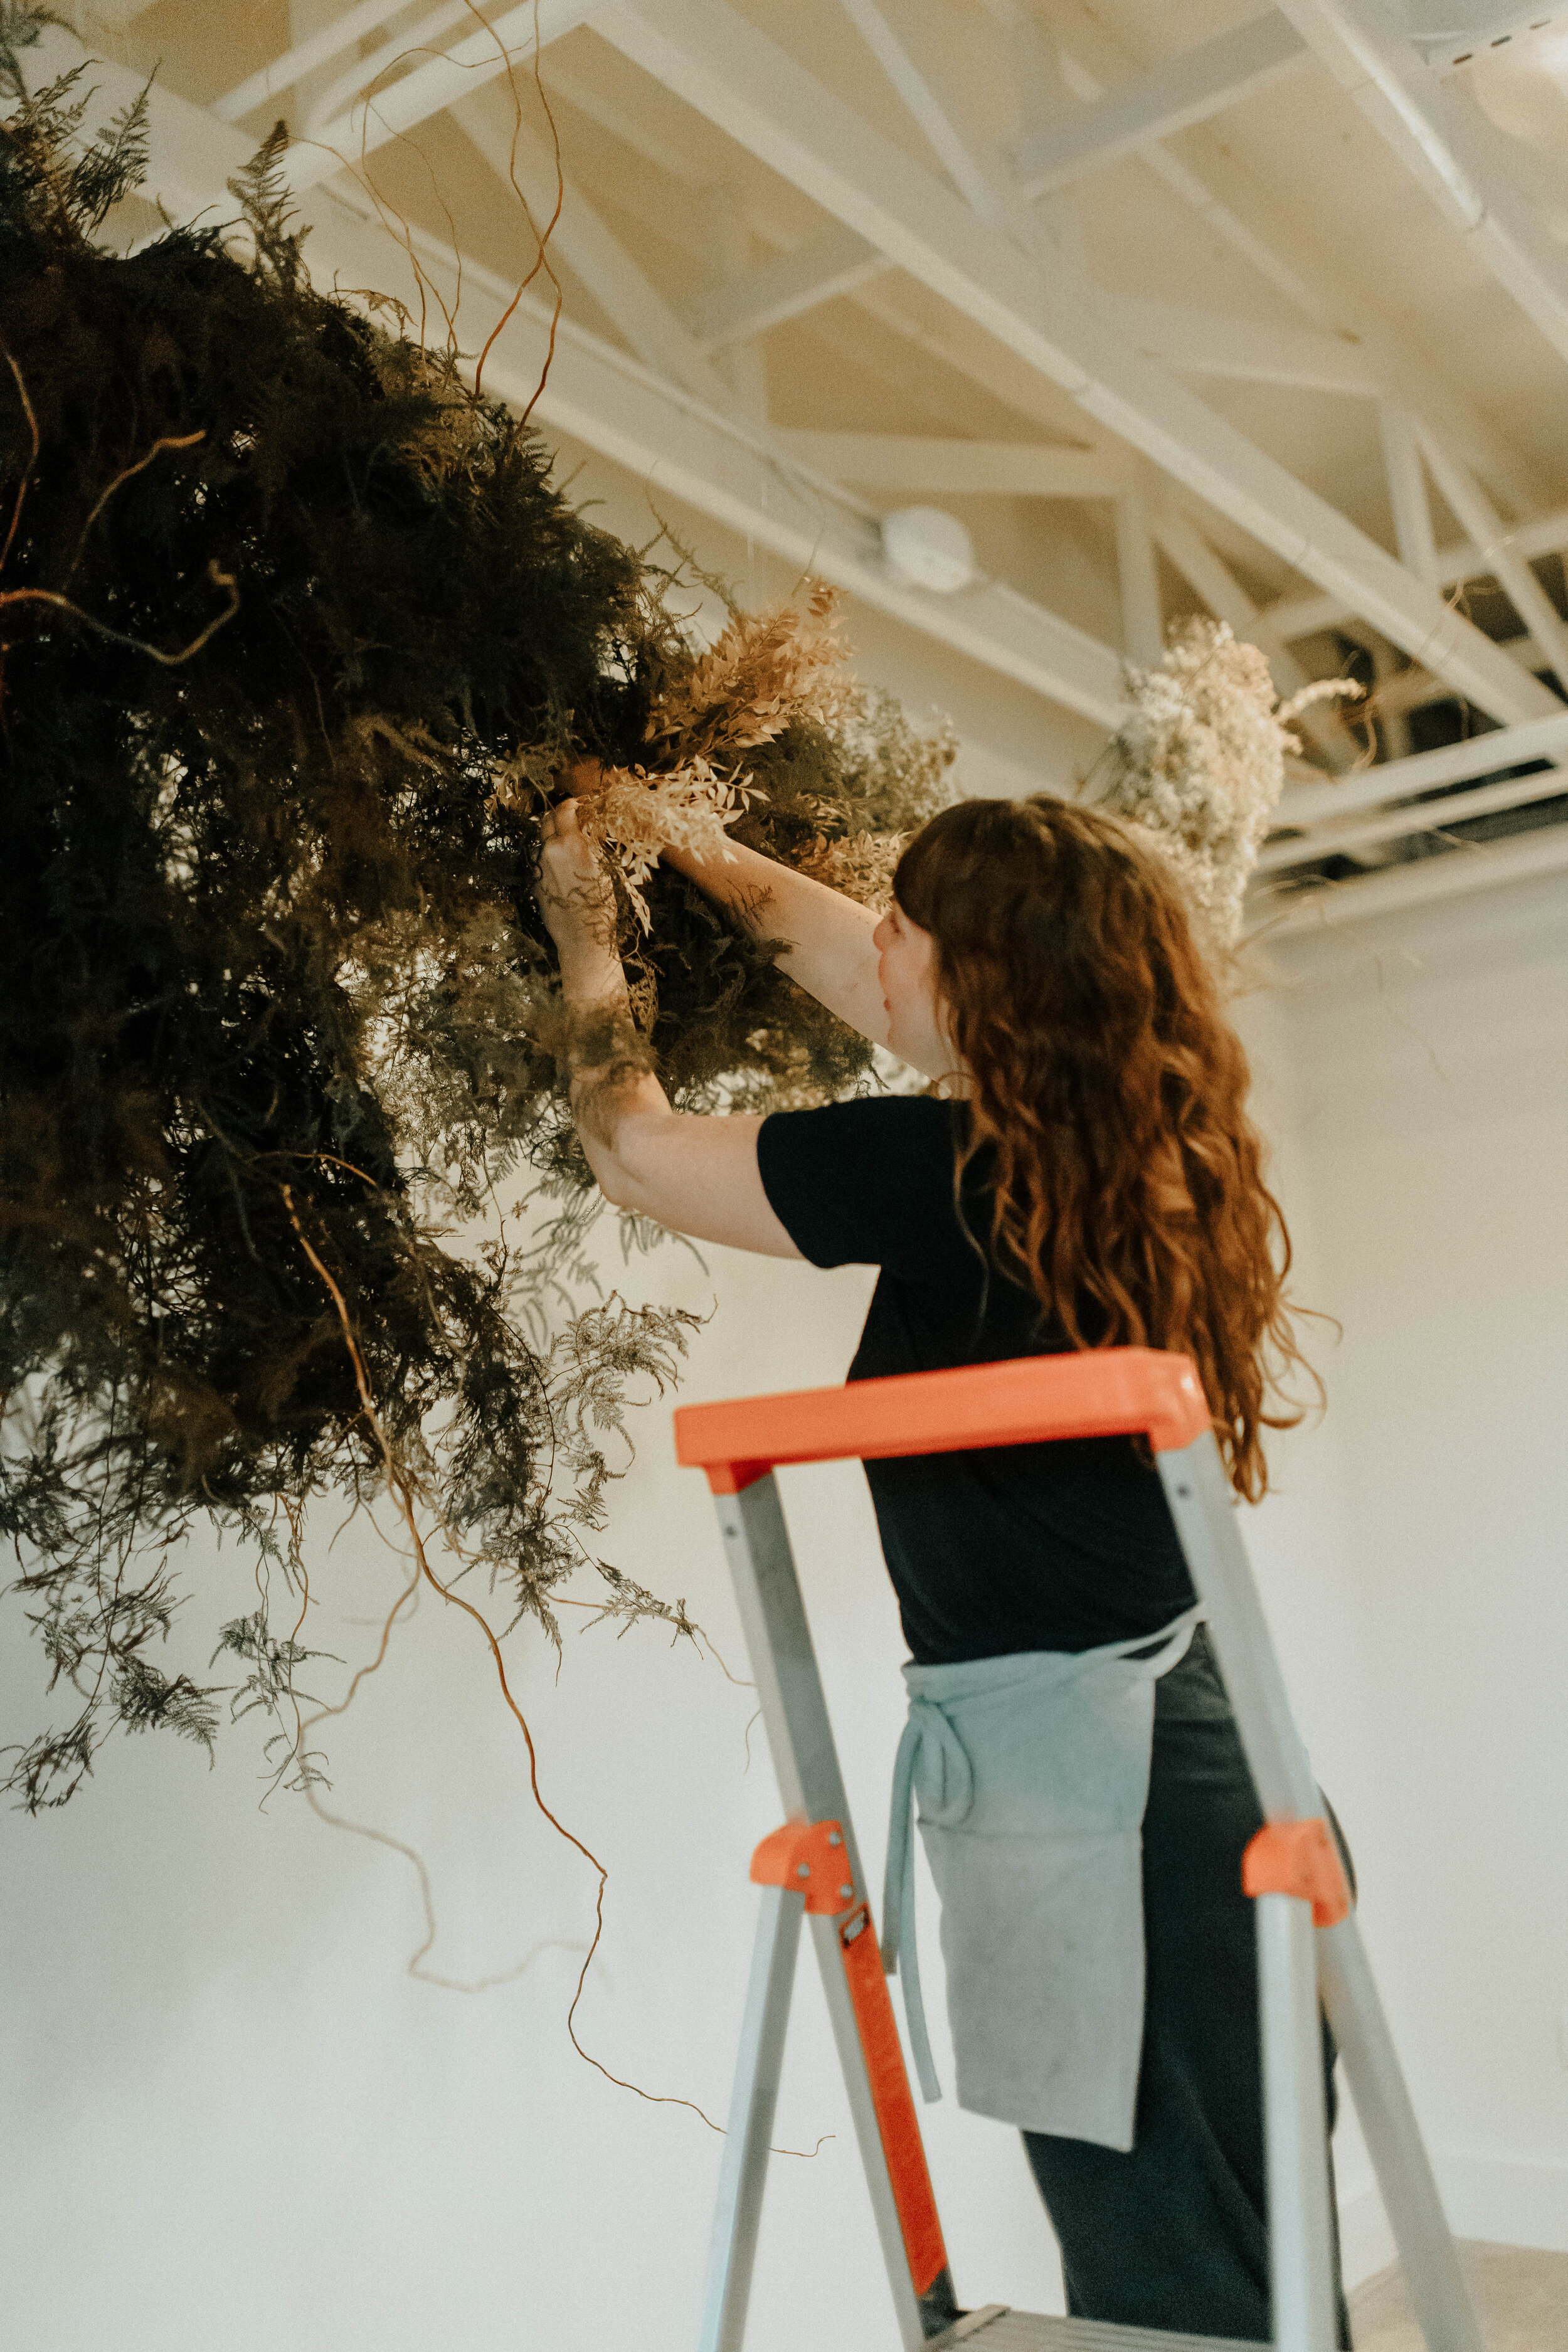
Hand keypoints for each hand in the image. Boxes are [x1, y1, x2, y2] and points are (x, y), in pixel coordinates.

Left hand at [536, 796, 614, 957]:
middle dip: (557, 816)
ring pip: (541, 841)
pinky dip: (547, 857)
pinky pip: (538, 860)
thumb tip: (587, 830)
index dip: (571, 804)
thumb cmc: (601, 905)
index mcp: (570, 843)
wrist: (582, 936)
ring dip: (551, 838)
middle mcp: (549, 850)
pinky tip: (560, 867)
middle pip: (546, 821)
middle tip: (569, 818)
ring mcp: (538, 866)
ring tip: (565, 845)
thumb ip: (591, 845)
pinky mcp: (533, 880)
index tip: (577, 804)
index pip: (564, 811)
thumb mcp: (604, 868)